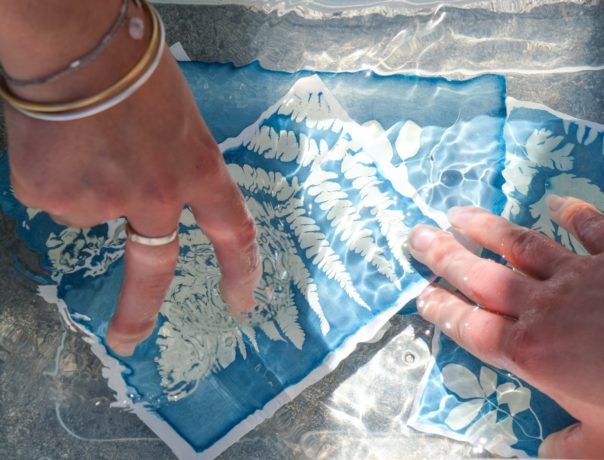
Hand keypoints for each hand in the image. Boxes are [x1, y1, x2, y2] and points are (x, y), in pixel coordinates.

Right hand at [4, 47, 260, 354]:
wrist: (72, 41)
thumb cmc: (134, 68)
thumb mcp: (178, 118)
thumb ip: (173, 166)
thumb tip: (145, 203)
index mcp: (196, 168)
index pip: (232, 232)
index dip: (241, 271)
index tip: (241, 301)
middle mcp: (155, 194)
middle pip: (154, 269)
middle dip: (138, 312)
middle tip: (128, 339)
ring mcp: (101, 199)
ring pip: (91, 212)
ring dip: (87, 184)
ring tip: (83, 137)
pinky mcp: (51, 196)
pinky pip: (55, 198)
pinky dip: (57, 176)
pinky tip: (58, 143)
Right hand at [408, 195, 603, 458]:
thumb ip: (570, 450)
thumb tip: (548, 457)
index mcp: (531, 349)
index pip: (471, 326)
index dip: (441, 309)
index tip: (419, 292)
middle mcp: (542, 305)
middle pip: (481, 276)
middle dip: (444, 256)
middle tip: (415, 235)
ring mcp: (577, 274)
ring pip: (520, 246)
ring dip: (487, 229)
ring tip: (458, 213)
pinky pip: (590, 229)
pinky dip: (573, 214)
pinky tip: (555, 202)